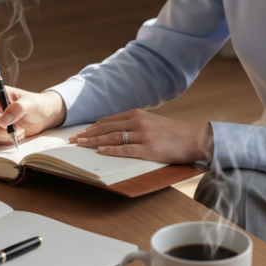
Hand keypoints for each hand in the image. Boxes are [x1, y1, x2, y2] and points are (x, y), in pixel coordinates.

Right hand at [0, 87, 66, 144]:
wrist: (43, 116)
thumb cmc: (37, 104)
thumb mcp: (31, 103)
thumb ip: (19, 108)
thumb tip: (4, 119)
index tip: (5, 123)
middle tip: (12, 130)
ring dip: (1, 136)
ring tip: (18, 130)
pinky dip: (4, 140)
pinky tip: (16, 135)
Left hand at [69, 109, 213, 163]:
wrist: (194, 137)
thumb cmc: (172, 133)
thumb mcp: (151, 122)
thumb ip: (134, 125)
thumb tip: (115, 133)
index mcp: (137, 114)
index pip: (108, 120)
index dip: (92, 127)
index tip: (79, 132)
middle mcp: (138, 122)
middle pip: (106, 128)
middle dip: (87, 134)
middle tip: (72, 140)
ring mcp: (143, 135)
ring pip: (112, 138)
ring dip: (93, 142)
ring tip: (80, 145)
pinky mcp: (149, 148)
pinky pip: (125, 149)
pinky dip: (111, 151)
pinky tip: (99, 152)